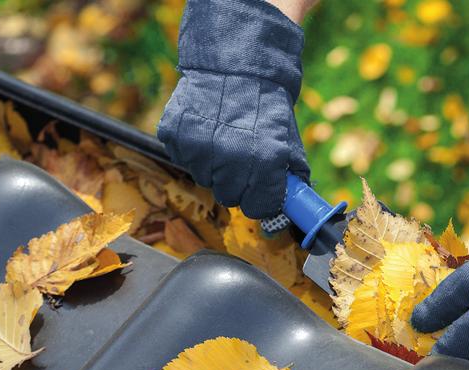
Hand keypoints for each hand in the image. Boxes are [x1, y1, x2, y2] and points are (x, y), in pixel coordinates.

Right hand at [157, 0, 308, 218]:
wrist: (234, 63)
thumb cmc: (265, 102)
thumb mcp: (287, 136)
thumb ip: (289, 172)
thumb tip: (293, 202)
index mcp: (265, 162)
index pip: (259, 207)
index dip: (261, 199)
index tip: (260, 191)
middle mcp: (231, 160)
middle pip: (229, 196)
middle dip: (236, 183)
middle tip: (240, 159)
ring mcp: (199, 149)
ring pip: (205, 178)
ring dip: (214, 165)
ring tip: (222, 136)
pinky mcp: (175, 137)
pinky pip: (183, 158)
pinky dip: (192, 148)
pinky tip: (205, 127)